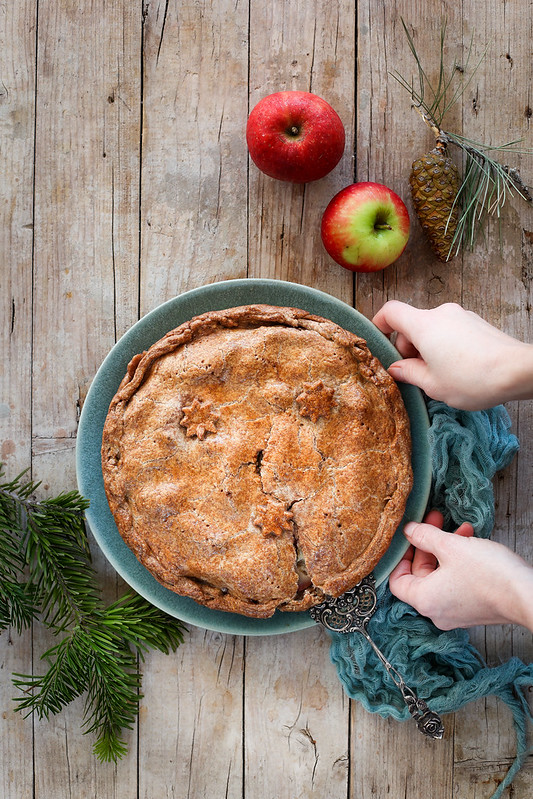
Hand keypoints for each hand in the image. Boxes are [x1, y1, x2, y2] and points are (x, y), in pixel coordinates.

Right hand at [372, 301, 532, 409]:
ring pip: (431, 329)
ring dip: (427, 349)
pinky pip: (449, 331)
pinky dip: (444, 346)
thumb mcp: (432, 384)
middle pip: (411, 324)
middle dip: (407, 348)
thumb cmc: (472, 378)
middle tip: (415, 374)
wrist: (517, 371)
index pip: (391, 311)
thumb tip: (396, 368)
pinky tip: (457, 369)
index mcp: (424, 325)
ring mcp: (461, 316)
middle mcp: (441, 313)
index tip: (378, 342)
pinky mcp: (476, 323)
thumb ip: (408, 373)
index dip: (378, 324)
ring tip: (439, 376)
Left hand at [389, 510, 532, 630]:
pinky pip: (456, 582)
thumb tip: (409, 530)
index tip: (406, 540)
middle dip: (427, 545)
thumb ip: (424, 536)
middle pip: (419, 575)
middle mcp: (437, 611)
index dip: (399, 558)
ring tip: (458, 528)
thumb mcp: (451, 546)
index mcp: (424, 600)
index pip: (397, 582)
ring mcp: (456, 611)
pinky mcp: (472, 608)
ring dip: (445, 549)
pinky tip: (469, 541)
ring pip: (440, 575)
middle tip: (432, 522)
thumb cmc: (490, 575)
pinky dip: (458, 562)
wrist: (526, 594)